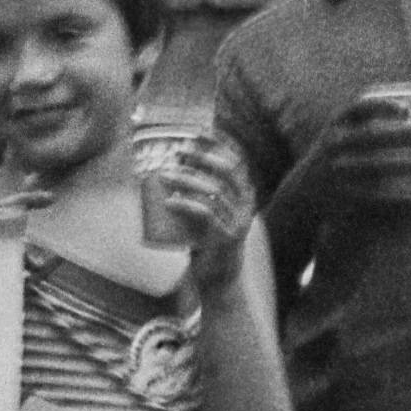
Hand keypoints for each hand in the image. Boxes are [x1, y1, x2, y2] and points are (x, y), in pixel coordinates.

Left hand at [146, 136, 257, 281]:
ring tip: (164, 176)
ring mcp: (239, 221)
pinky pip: (206, 214)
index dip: (219, 143)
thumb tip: (167, 168)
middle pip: (228, 170)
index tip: (198, 131)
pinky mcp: (227, 237)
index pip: (236, 160)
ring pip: (213, 190)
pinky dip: (186, 205)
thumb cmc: (207, 241)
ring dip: (187, 180)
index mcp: (244, 193)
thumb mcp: (204, 212)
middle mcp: (246, 204)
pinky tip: (169, 202)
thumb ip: (195, 194)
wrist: (219, 279)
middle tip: (179, 150)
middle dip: (203, 156)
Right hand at [303, 99, 410, 211]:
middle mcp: (333, 145)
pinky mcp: (341, 195)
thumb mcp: (342, 134)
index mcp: (334, 125)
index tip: (410, 109)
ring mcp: (335, 171)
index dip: (385, 106)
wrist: (303, 191)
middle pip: (373, 138)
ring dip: (408, 165)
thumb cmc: (336, 156)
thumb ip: (369, 124)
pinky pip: (375, 195)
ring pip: (377, 168)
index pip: (358, 108)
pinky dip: (398, 195)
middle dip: (404, 135)